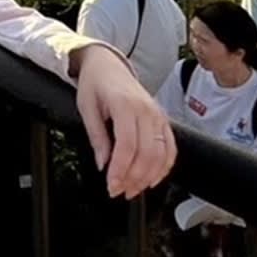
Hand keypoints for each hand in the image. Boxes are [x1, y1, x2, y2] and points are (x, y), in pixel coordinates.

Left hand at [73, 46, 174, 197]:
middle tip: (119, 191)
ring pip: (162, 154)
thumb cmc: (95, 84)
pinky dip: (164, 167)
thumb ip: (97, 137)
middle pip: (147, 153)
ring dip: (148, 177)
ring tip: (132, 189)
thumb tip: (103, 164)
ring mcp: (157, 115)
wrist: (107, 64)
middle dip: (134, 178)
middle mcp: (146, 110)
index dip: (120, 170)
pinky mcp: (163, 120)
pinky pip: (170, 148)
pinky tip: (152, 179)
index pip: (127, 145)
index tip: (111, 186)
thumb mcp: (86, 108)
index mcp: (124, 105)